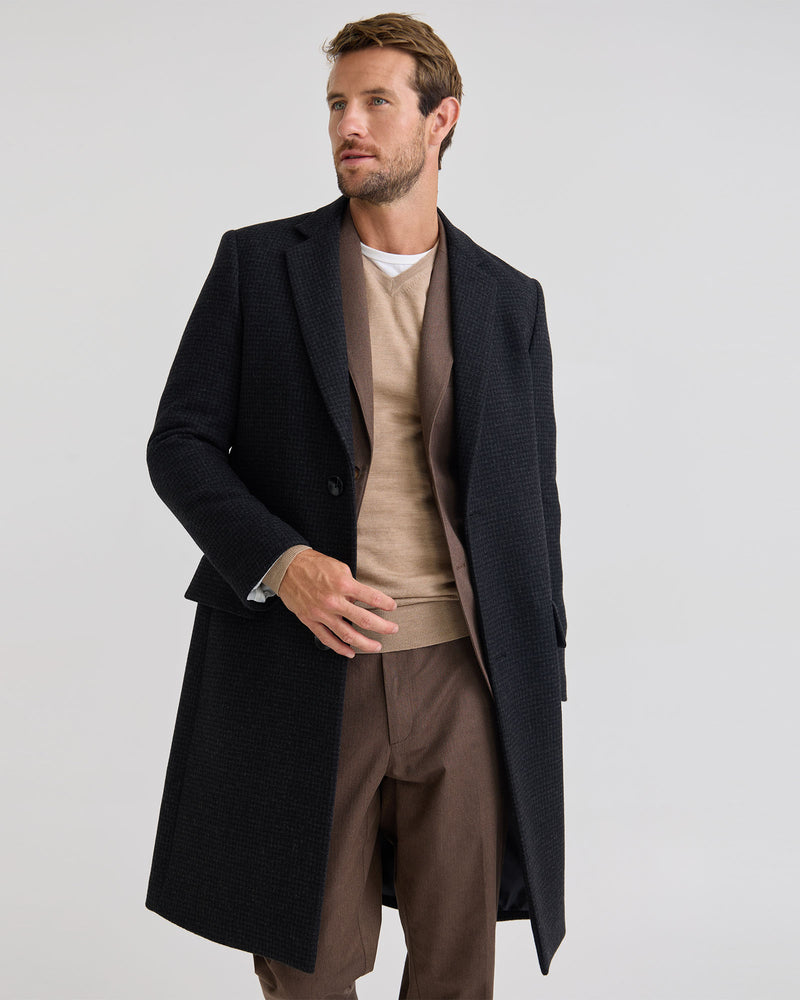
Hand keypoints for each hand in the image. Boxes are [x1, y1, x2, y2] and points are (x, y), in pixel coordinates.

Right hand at [277, 549, 397, 657]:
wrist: (288, 567)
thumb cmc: (315, 565)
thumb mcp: (340, 568)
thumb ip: (352, 586)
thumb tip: (361, 602)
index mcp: (343, 584)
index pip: (372, 597)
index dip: (386, 604)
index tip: (393, 607)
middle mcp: (334, 601)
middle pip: (364, 620)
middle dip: (383, 627)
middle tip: (393, 630)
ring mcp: (321, 613)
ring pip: (347, 635)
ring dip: (365, 643)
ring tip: (376, 646)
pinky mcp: (310, 621)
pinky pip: (327, 639)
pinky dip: (340, 648)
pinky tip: (350, 652)